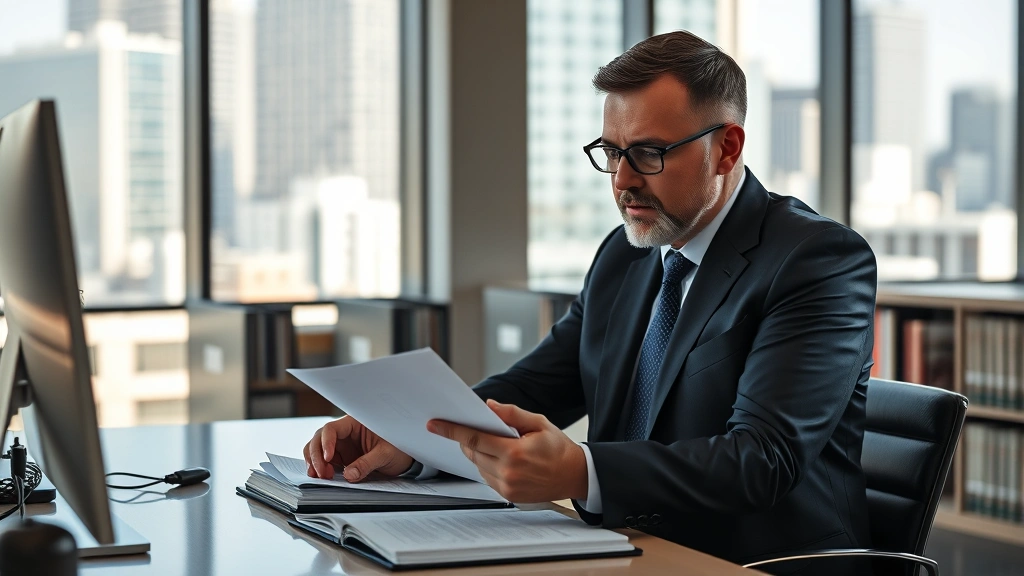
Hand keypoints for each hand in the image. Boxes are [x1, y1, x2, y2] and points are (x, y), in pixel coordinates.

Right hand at [302, 416, 412, 481]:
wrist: (405, 457)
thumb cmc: (399, 447)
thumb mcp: (386, 454)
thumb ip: (367, 463)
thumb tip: (349, 474)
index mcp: (355, 423)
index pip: (331, 429)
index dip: (326, 443)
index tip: (328, 458)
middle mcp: (345, 432)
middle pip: (319, 439)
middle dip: (316, 455)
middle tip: (322, 473)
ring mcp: (342, 445)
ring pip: (317, 449)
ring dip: (314, 462)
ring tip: (321, 476)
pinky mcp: (342, 457)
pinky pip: (324, 460)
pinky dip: (319, 468)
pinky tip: (323, 476)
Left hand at [427, 400, 587, 502]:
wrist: (574, 475)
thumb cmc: (557, 447)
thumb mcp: (538, 423)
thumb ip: (512, 414)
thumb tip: (489, 406)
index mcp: (515, 453)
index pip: (475, 440)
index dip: (452, 431)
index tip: (434, 424)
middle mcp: (508, 473)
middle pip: (472, 453)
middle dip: (465, 439)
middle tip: (464, 426)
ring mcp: (507, 487)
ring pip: (477, 466)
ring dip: (477, 452)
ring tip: (492, 442)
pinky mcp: (508, 496)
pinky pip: (486, 477)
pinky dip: (486, 465)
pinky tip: (498, 456)